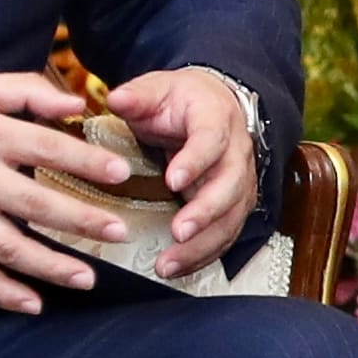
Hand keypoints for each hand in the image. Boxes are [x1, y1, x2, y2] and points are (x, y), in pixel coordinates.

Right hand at [0, 72, 121, 312]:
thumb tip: (76, 104)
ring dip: (50, 267)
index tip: (121, 174)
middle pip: (36, 206)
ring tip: (87, 278)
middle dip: (82, 221)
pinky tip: (33, 303)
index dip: (87, 163)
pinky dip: (2, 293)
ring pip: (8, 248)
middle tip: (118, 232)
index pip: (48, 150)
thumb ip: (27, 91)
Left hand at [110, 67, 263, 276]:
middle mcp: (236, 152)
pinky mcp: (235, 205)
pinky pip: (226, 234)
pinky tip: (177, 269)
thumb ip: (137, 96)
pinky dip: (204, 255)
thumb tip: (116, 99)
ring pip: (232, 218)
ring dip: (203, 244)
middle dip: (206, 212)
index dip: (196, 161)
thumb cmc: (182, 101)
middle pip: (231, 186)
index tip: (173, 180)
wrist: (215, 105)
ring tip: (168, 264)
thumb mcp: (157, 89)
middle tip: (178, 232)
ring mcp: (240, 181)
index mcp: (216, 119)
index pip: (212, 140)